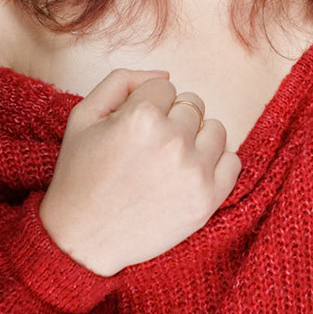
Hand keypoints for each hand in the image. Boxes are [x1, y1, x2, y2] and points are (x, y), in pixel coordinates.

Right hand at [37, 70, 239, 276]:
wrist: (81, 240)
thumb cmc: (79, 176)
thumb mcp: (83, 116)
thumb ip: (122, 81)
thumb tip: (167, 73)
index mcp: (140, 116)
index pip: (165, 86)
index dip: (145, 106)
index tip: (131, 130)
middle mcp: (172, 141)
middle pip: (192, 105)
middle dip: (171, 120)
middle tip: (146, 149)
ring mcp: (193, 171)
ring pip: (216, 129)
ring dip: (196, 140)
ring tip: (167, 162)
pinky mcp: (207, 199)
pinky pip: (233, 162)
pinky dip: (215, 165)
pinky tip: (187, 176)